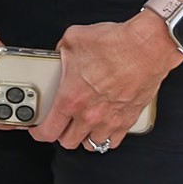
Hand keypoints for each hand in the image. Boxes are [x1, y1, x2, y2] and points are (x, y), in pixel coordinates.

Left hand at [32, 12, 182, 151]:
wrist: (146, 47)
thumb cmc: (114, 43)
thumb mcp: (73, 39)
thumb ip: (60, 51)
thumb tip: (59, 53)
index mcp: (71, 98)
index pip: (49, 130)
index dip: (38, 132)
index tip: (37, 128)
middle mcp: (90, 114)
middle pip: (69, 142)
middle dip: (60, 134)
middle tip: (59, 124)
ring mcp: (110, 120)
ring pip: (92, 144)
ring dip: (84, 137)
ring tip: (80, 125)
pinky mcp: (128, 120)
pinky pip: (114, 141)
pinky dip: (106, 137)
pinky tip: (103, 126)